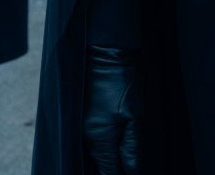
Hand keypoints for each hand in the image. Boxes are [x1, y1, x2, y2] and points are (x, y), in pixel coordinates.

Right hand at [83, 46, 141, 174]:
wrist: (104, 52)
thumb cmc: (123, 80)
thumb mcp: (135, 115)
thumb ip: (132, 148)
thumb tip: (133, 172)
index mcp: (100, 139)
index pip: (110, 173)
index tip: (134, 174)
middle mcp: (84, 137)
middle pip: (100, 167)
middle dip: (114, 170)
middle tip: (131, 168)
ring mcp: (79, 128)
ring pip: (94, 156)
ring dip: (107, 162)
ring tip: (121, 162)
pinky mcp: (79, 119)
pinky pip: (88, 144)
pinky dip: (100, 150)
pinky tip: (111, 149)